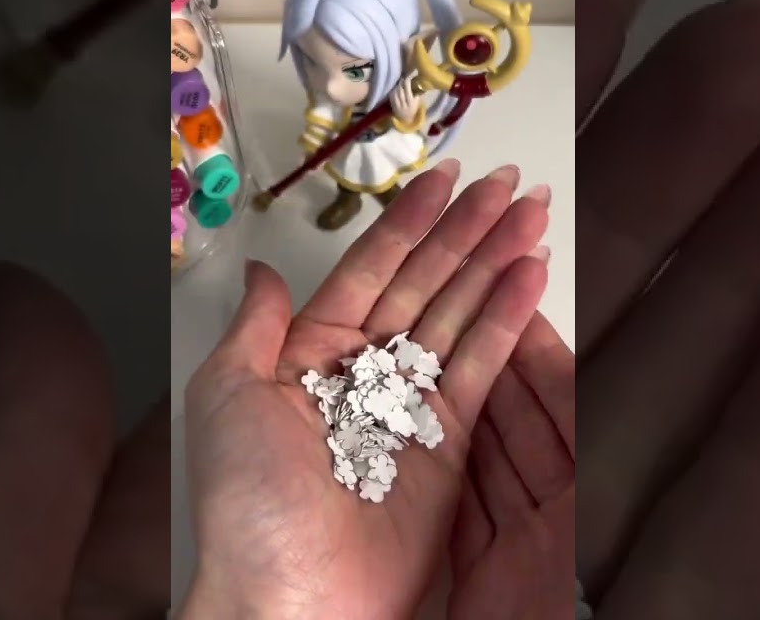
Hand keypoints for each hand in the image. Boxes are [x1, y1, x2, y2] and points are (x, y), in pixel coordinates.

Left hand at [180, 160, 551, 618]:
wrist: (291, 593)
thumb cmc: (248, 502)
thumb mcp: (227, 395)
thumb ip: (254, 326)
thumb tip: (260, 268)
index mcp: (308, 354)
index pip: (369, 270)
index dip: (406, 223)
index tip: (441, 180)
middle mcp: (364, 372)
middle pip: (424, 283)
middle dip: (466, 231)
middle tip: (508, 183)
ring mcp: (410, 404)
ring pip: (460, 314)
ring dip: (496, 261)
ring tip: (531, 212)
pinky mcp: (449, 439)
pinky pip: (482, 365)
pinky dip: (509, 318)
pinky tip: (532, 273)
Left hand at [390, 76, 420, 124]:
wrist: (407, 120)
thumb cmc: (413, 109)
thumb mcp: (417, 102)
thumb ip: (416, 93)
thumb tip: (416, 82)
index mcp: (411, 102)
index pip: (407, 89)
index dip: (407, 80)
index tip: (408, 76)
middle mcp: (404, 104)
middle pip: (400, 90)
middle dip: (401, 83)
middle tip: (402, 78)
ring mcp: (397, 106)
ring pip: (395, 93)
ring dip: (396, 86)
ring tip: (399, 83)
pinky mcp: (393, 107)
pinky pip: (391, 97)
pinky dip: (392, 91)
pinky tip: (394, 89)